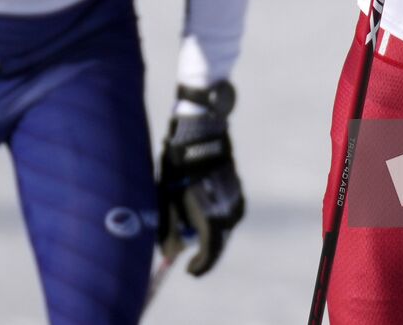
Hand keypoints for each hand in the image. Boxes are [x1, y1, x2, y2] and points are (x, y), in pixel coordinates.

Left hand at [157, 84, 243, 275]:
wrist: (200, 132)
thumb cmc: (177, 167)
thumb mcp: (166, 199)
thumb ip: (167, 228)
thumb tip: (168, 251)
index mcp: (212, 219)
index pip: (209, 254)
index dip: (199, 266)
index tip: (188, 270)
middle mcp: (229, 213)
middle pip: (217, 242)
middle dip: (200, 247)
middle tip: (182, 246)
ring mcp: (236, 200)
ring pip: (222, 225)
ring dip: (206, 228)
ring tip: (185, 219)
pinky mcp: (237, 188)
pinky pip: (226, 209)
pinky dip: (213, 213)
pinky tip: (197, 203)